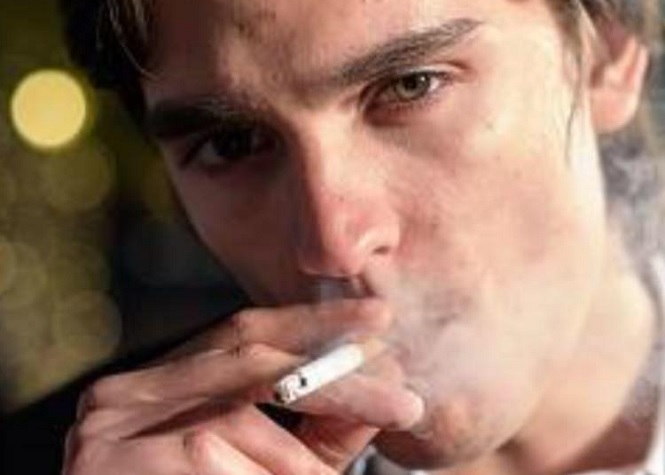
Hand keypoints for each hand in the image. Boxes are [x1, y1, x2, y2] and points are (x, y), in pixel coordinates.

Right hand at [63, 299, 423, 474]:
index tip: (378, 322)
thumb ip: (318, 436)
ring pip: (233, 419)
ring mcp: (106, 426)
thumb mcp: (271, 468)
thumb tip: (379, 400)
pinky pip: (206, 454)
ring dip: (294, 460)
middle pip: (247, 358)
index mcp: (165, 379)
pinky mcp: (104, 464)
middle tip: (401, 400)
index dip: (314, 323)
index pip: (245, 329)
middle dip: (331, 380)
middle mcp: (129, 389)